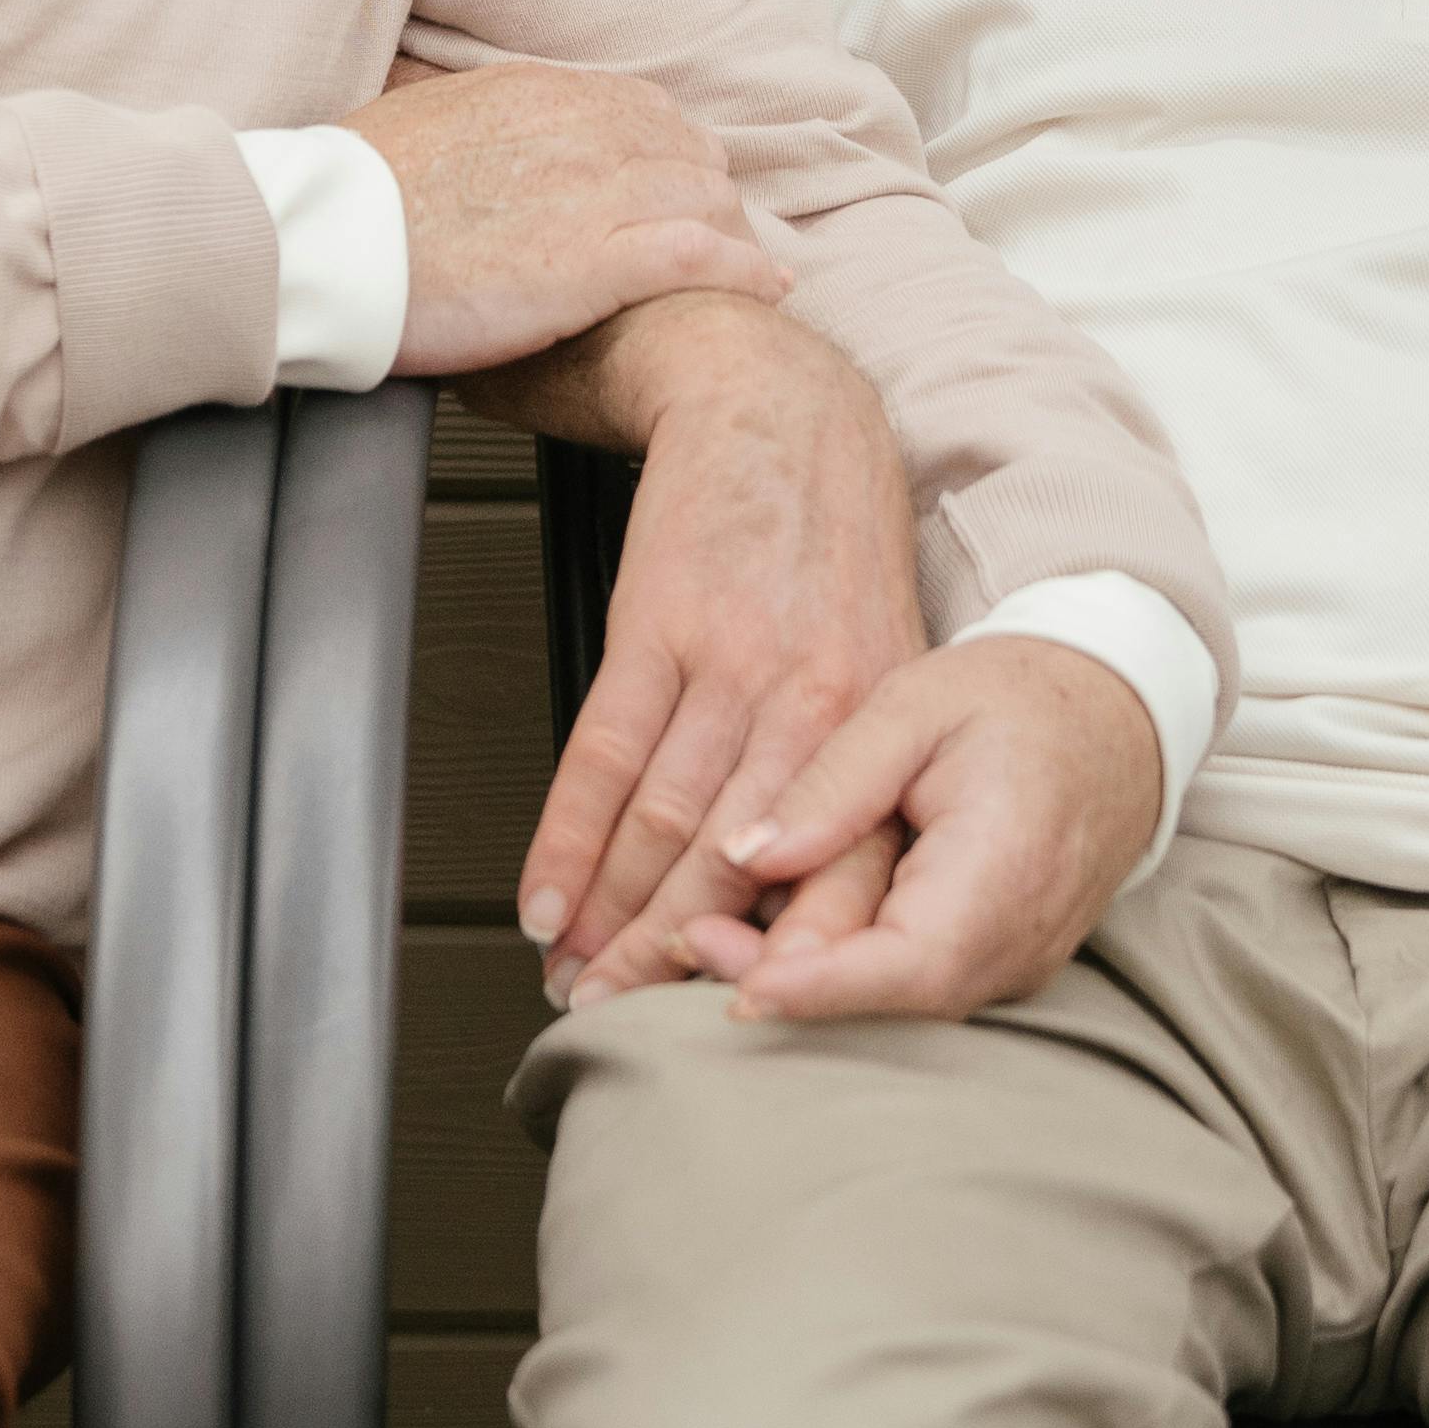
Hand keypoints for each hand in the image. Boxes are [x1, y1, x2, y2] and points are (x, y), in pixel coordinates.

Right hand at [349, 59, 791, 378]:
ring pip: (705, 198)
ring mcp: (593, 192)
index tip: (677, 180)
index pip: (639, 108)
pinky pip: (700, 255)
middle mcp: (579, 129)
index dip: (670, 150)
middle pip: (686, 151)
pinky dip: (743, 269)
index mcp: (534, 92)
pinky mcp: (596, 261)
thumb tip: (461, 127)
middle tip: (722, 233)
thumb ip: (466, 119)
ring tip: (750, 267)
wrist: (324, 242)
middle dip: (710, 192)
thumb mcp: (414, 120)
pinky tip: (766, 286)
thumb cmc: (347, 196)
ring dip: (733, 233)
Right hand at [511, 311, 924, 998]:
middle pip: (732, 864)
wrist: (776, 403)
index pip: (828, 871)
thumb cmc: (828, 534)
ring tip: (572, 976)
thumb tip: (810, 893)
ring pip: (661, 820)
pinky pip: (603, 751)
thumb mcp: (881, 655)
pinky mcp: (658, 622)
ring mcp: (731, 661)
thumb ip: (854, 770)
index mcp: (876, 725)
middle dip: (667, 959)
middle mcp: (811, 702)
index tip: (724, 1021)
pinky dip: (567, 836)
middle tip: (621, 1023)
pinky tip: (547, 893)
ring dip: (606, 915)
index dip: (771, 959)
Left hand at [676, 637, 1167, 1026]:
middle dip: (785, 984)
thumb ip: (835, 782)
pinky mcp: (999, 964)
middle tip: (684, 940)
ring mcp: (1015, 962)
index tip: (738, 987)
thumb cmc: (1017, 697)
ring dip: (805, 982)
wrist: (1115, 715)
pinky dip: (844, 974)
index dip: (821, 987)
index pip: (910, 961)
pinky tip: (774, 942)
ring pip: (900, 1005)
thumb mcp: (914, 705)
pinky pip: (916, 989)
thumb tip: (747, 854)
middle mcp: (1018, 938)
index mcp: (1005, 866)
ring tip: (708, 937)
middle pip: (892, 999)